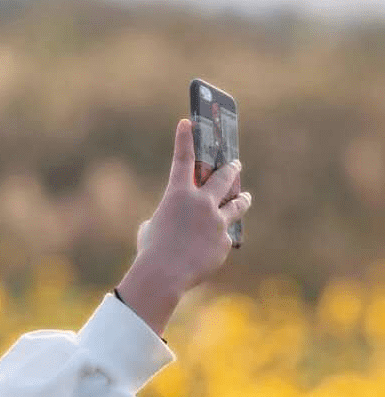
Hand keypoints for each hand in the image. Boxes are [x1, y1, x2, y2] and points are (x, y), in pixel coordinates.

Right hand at [135, 118, 251, 292]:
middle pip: (223, 178)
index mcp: (178, 195)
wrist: (164, 274)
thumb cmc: (151, 250)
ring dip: (242, 199)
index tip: (188, 121)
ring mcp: (216, 221)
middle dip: (231, 169)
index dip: (185, 139)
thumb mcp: (153, 227)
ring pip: (237, 204)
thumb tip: (182, 222)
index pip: (182, 159)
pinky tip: (211, 248)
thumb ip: (170, 217)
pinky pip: (224, 236)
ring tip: (245, 196)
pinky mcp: (224, 240)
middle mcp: (201, 202)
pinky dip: (218, 240)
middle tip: (236, 164)